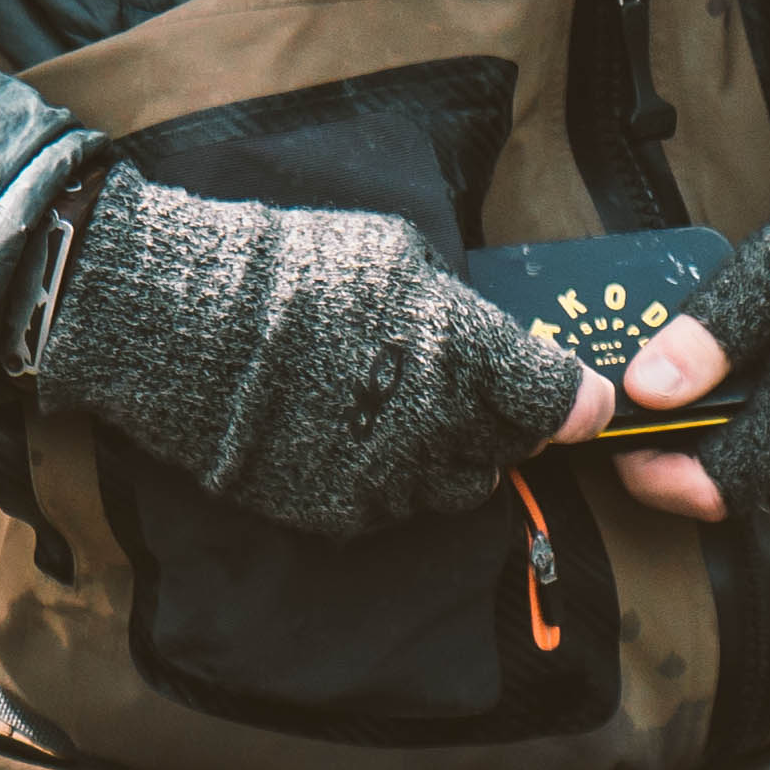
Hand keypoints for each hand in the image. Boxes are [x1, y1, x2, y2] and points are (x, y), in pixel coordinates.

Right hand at [37, 164, 608, 541]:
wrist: (186, 326)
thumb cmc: (292, 272)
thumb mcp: (396, 256)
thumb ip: (460, 310)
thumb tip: (494, 340)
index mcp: (466, 354)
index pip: (559, 400)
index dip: (577, 401)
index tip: (582, 400)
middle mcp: (439, 426)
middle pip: (511, 448)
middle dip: (507, 423)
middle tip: (476, 392)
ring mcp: (388, 478)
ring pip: (457, 485)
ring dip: (451, 455)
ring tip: (408, 412)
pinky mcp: (341, 513)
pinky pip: (395, 506)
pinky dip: (391, 479)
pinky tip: (356, 436)